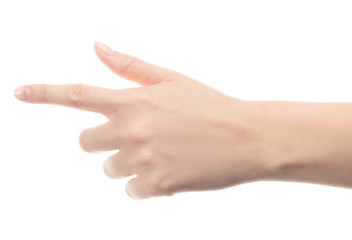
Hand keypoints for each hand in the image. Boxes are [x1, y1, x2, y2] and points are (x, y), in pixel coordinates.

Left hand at [14, 42, 266, 198]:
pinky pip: (131, 190)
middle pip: (87, 142)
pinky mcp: (158, 184)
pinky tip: (170, 171)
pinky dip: (145, 184)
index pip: (78, 94)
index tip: (19, 91)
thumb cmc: (212, 105)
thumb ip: (131, 67)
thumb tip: (97, 47)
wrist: (248, 137)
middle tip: (135, 138)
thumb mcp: (173, 79)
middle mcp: (133, 129)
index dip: (44, 92)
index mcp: (134, 99)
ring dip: (128, 164)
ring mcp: (144, 158)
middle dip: (104, 141)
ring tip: (162, 154)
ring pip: (110, 169)